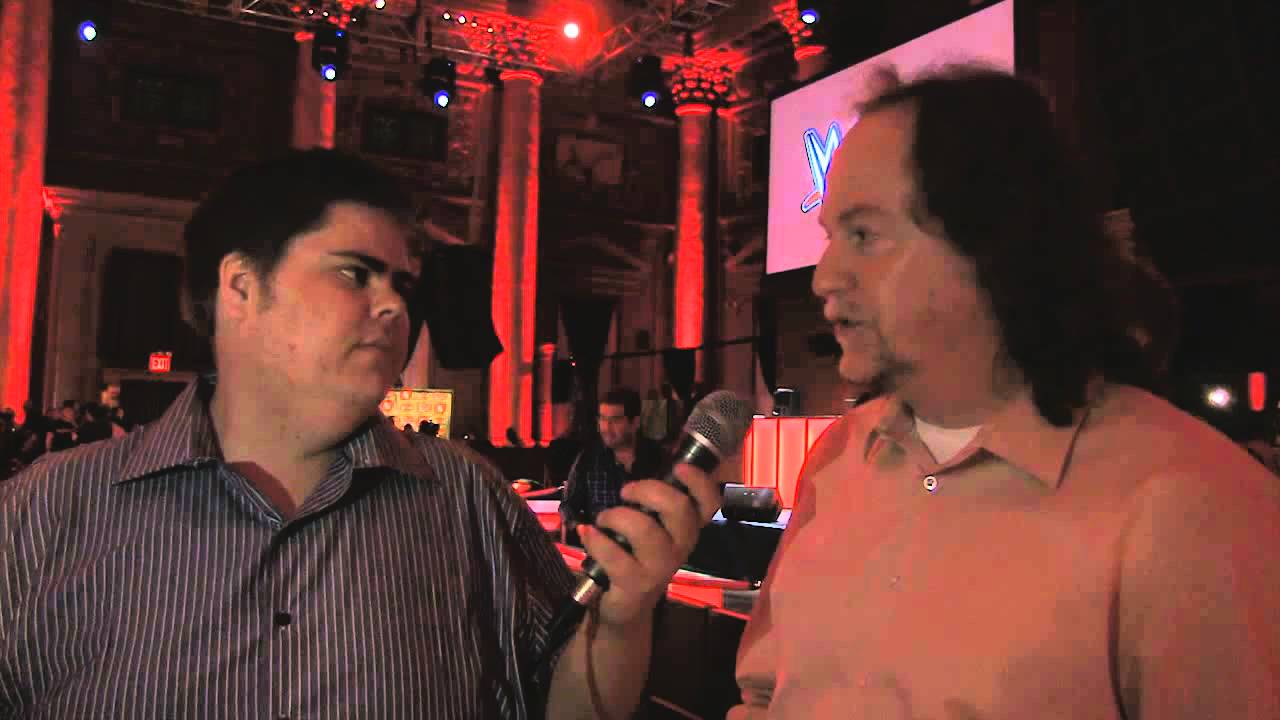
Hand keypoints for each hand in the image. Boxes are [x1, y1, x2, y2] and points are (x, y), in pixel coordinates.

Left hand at [578, 465, 719, 626]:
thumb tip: (633, 463)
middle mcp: (680, 547)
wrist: (626, 605)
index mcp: (688, 528)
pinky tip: (587, 533)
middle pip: (679, 509)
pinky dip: (596, 540)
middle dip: (648, 490)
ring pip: (645, 530)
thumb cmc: (636, 556)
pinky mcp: (636, 583)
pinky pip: (615, 555)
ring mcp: (660, 567)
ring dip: (617, 516)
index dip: (699, 481)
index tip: (678, 466)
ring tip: (604, 519)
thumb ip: (651, 502)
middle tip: (626, 491)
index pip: (709, 503)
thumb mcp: (650, 527)